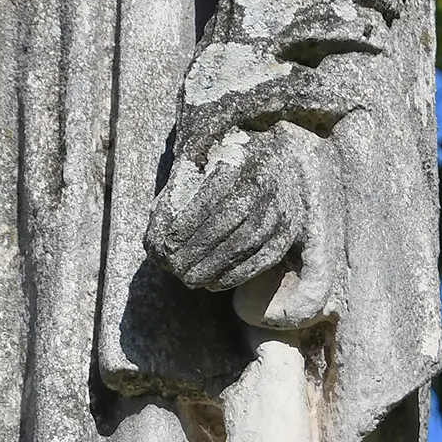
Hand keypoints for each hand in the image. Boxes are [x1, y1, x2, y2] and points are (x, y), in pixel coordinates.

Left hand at [145, 126, 306, 292]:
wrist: (274, 160)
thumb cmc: (222, 162)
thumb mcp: (198, 160)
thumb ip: (175, 188)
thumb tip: (155, 236)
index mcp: (243, 159)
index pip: (213, 196)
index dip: (188, 223)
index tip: (166, 244)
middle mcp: (267, 183)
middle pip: (231, 222)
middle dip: (198, 248)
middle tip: (173, 267)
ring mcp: (281, 209)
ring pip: (247, 242)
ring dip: (214, 265)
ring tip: (188, 278)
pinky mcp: (286, 233)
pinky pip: (263, 259)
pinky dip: (236, 274)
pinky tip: (212, 282)